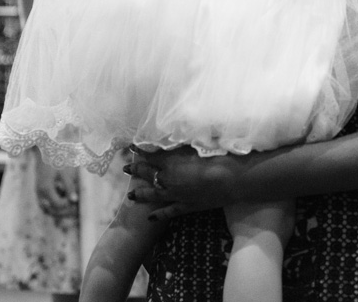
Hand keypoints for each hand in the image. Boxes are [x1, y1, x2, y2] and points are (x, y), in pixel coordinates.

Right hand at [33, 154, 78, 217]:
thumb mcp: (65, 172)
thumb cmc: (57, 160)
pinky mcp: (40, 194)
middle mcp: (40, 194)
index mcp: (46, 188)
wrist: (45, 152)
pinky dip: (55, 208)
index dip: (68, 204)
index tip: (76, 200)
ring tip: (71, 206)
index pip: (57, 205)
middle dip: (65, 211)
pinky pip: (47, 207)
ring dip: (60, 211)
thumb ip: (69, 186)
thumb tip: (75, 200)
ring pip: (48, 211)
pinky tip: (65, 202)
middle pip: (52, 211)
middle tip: (76, 207)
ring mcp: (39, 195)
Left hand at [124, 146, 243, 221]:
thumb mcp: (197, 145)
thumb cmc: (218, 156)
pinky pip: (168, 211)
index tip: (131, 146)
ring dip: (141, 193)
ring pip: (153, 195)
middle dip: (136, 170)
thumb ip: (181, 145)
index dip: (140, 150)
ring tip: (130, 194)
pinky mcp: (186, 207)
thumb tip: (171, 140)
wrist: (232, 180)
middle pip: (148, 174)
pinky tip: (150, 217)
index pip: (150, 155)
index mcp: (171, 162)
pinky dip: (158, 214)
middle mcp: (169, 179)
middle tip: (125, 168)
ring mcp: (176, 195)